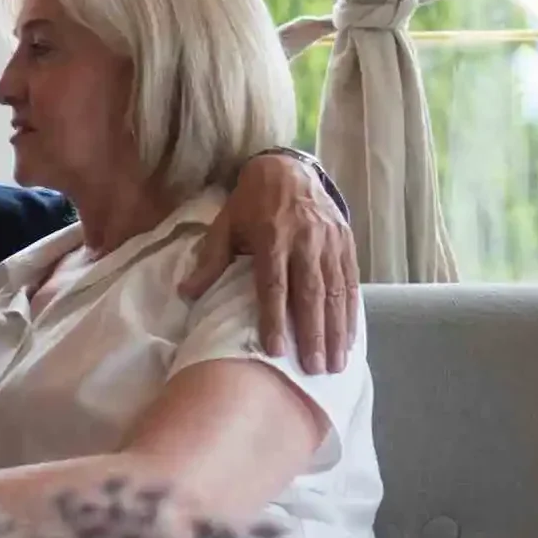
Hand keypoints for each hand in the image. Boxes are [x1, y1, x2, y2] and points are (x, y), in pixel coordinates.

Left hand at [180, 153, 357, 373]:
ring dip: (336, 329)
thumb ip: (210, 260)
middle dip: (313, 333)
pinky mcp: (346, 241)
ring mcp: (329, 240)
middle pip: (310, 293)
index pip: (273, 284)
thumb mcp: (225, 225)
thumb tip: (186, 293)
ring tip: (335, 363)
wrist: (288, 168)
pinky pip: (351, 281)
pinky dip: (351, 311)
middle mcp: (304, 239)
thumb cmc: (250, 203)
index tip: (276, 350)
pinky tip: (350, 338)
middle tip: (314, 368)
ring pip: (335, 290)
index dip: (274, 318)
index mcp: (271, 236)